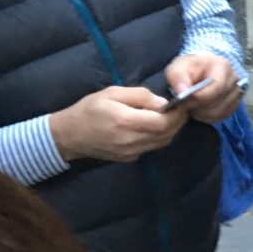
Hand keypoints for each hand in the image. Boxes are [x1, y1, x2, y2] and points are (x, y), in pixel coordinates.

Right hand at [48, 86, 187, 162]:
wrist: (69, 135)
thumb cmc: (89, 109)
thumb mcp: (112, 93)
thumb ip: (140, 96)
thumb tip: (163, 103)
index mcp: (126, 122)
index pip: (163, 121)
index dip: (177, 113)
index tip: (183, 103)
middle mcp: (131, 140)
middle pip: (166, 134)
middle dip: (178, 121)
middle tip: (181, 109)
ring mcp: (131, 152)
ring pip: (162, 142)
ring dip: (171, 130)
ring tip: (172, 116)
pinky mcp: (129, 158)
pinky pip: (151, 147)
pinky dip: (159, 137)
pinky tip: (156, 126)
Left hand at [163, 54, 240, 122]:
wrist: (197, 72)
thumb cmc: (189, 69)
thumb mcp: (177, 68)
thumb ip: (178, 78)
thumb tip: (183, 91)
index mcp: (222, 66)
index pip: (217, 86)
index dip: (199, 97)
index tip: (186, 100)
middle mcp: (233, 79)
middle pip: (217, 101)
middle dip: (199, 105)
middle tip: (186, 102)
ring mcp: (235, 92)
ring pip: (219, 111)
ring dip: (202, 112)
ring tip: (193, 104)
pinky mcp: (234, 104)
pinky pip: (221, 116)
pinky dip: (208, 116)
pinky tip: (200, 108)